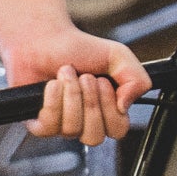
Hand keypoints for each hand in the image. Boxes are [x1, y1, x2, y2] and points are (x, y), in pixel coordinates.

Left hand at [0, 20, 147, 148]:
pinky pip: (49, 127)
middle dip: (90, 101)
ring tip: (66, 73)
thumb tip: (125, 106)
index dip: (110, 108)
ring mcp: (61, 126)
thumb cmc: (79, 48)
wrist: (46, 38)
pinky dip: (53, 99)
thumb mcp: (118, 56)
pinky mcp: (39, 124)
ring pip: (72, 131)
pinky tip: (52, 83)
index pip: (118, 130)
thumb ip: (137, 79)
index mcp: (107, 111)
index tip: (103, 81)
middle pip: (95, 137)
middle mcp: (84, 122)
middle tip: (85, 76)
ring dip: (71, 95)